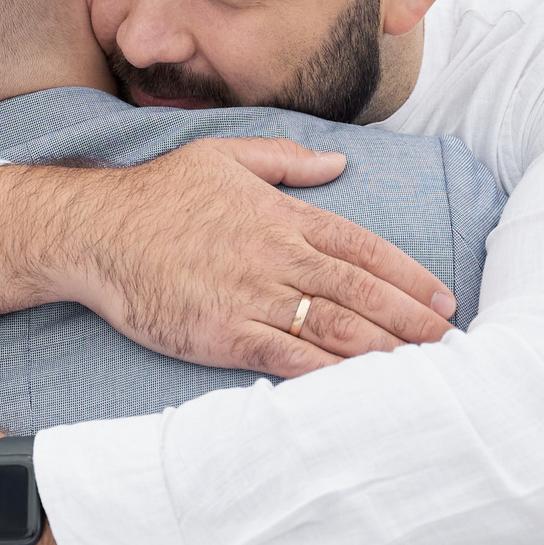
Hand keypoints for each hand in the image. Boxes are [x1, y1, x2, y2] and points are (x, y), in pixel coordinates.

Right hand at [0, 139, 456, 376]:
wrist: (95, 232)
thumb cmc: (157, 194)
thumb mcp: (223, 155)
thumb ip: (287, 160)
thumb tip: (339, 166)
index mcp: (282, 215)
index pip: (363, 248)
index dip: (408, 277)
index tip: (441, 300)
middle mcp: (274, 256)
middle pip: (360, 294)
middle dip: (410, 321)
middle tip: (448, 344)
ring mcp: (249, 298)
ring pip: (333, 329)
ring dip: (383, 352)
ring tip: (421, 371)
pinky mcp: (221, 335)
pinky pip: (287, 360)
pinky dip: (328, 375)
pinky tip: (359, 388)